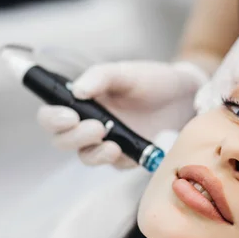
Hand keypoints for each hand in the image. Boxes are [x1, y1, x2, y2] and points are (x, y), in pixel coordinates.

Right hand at [37, 60, 206, 167]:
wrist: (186, 96)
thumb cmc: (152, 80)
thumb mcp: (125, 72)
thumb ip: (100, 77)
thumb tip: (77, 91)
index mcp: (82, 102)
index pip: (52, 115)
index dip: (53, 119)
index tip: (68, 116)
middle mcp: (89, 124)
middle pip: (62, 141)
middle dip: (74, 137)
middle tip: (96, 128)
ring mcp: (107, 142)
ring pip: (86, 157)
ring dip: (94, 153)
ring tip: (112, 143)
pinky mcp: (127, 156)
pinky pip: (116, 165)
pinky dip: (119, 159)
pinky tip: (127, 149)